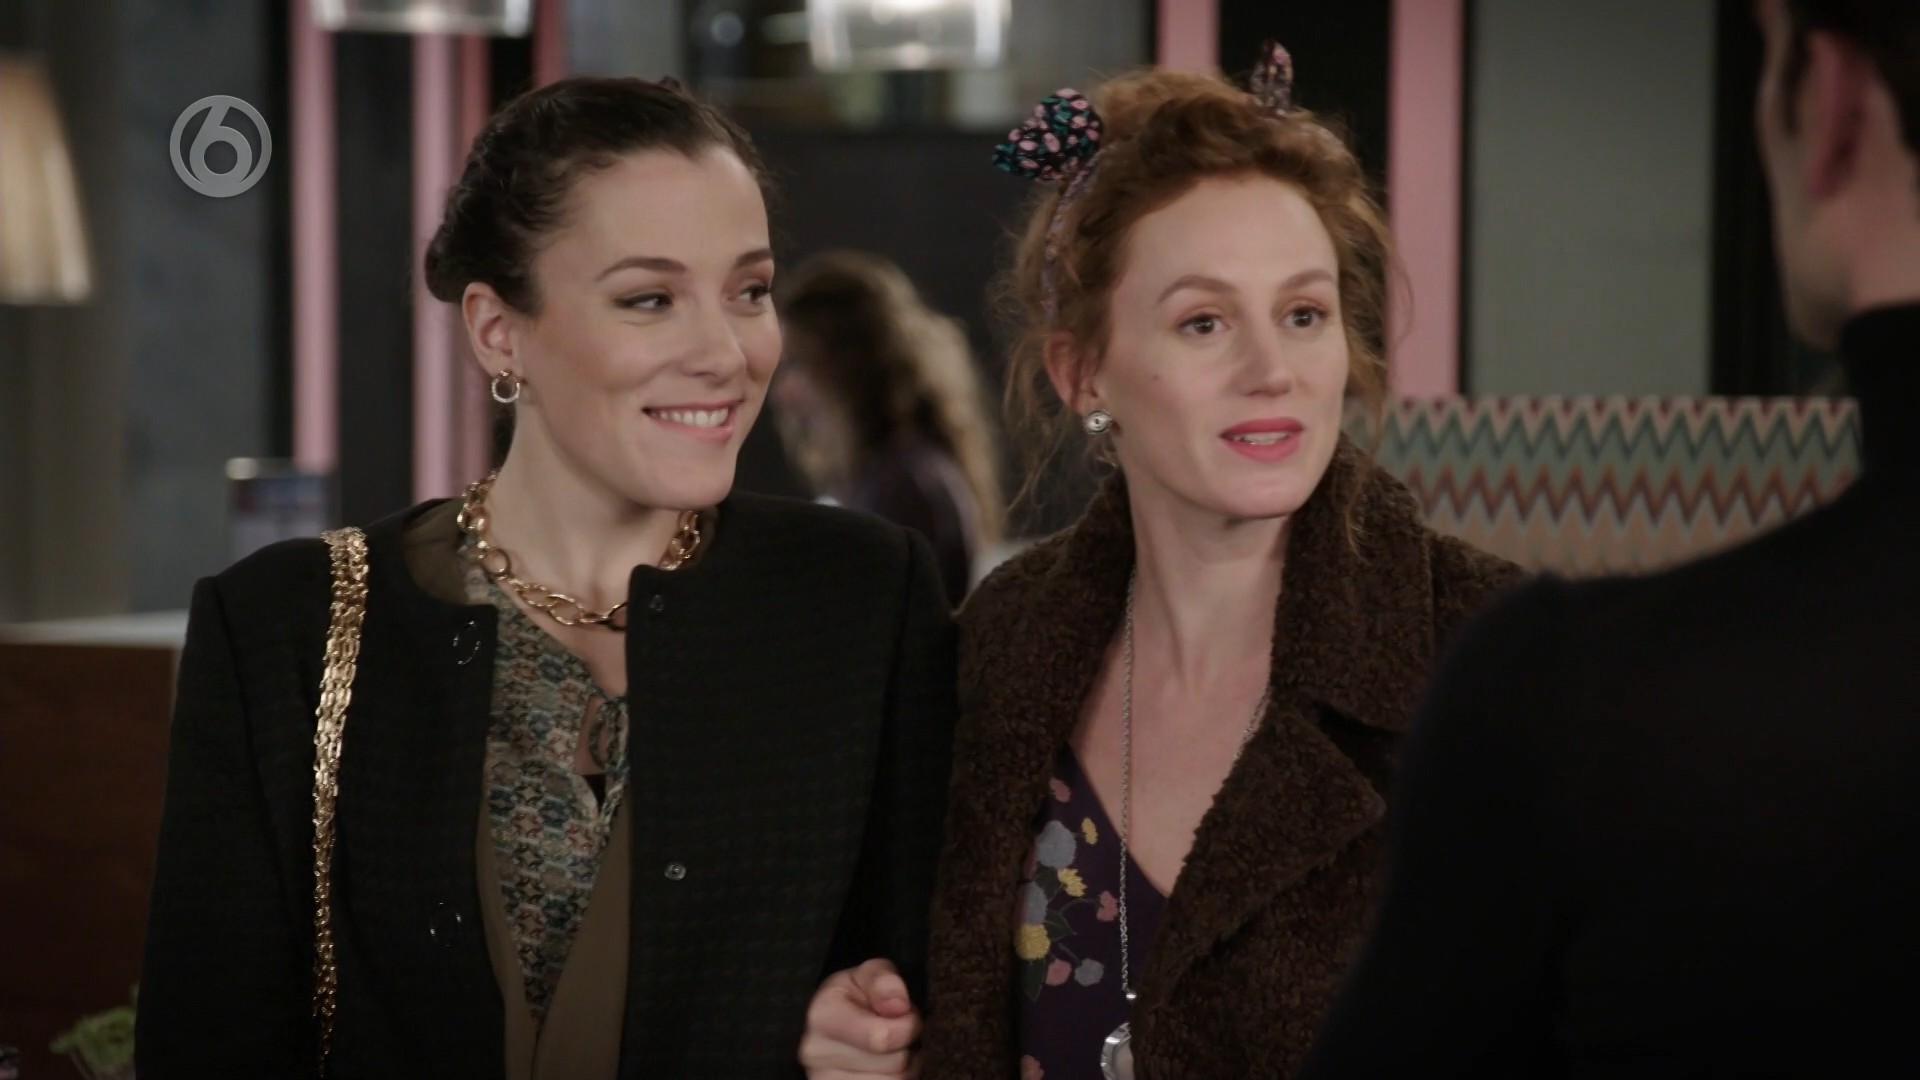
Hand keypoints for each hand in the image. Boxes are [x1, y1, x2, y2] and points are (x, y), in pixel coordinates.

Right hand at [799, 958, 922, 1078]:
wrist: (833, 1021)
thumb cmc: (857, 995)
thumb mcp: (870, 974)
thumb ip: (885, 981)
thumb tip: (898, 1006)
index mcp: (822, 1015)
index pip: (882, 1037)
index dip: (907, 1025)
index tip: (903, 1013)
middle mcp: (815, 1052)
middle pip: (895, 1063)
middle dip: (907, 1046)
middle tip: (897, 1032)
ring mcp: (823, 1079)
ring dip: (905, 1067)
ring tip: (891, 1049)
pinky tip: (884, 1068)